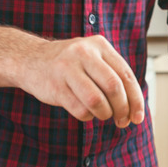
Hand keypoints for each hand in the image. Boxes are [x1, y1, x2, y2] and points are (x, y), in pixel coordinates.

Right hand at [19, 35, 144, 127]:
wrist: (29, 59)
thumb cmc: (69, 65)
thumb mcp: (93, 59)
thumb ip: (113, 76)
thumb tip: (135, 109)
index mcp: (99, 45)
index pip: (126, 75)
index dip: (136, 99)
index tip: (138, 117)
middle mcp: (84, 52)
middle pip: (114, 87)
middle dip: (122, 109)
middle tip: (122, 121)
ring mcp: (67, 68)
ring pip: (97, 101)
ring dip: (104, 114)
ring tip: (102, 114)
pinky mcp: (55, 86)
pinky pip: (80, 110)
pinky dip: (87, 116)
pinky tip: (85, 111)